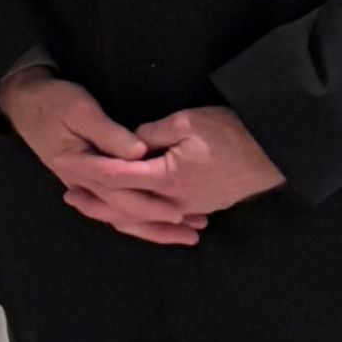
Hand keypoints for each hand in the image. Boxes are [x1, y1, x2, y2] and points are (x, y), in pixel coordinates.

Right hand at [0, 68, 202, 245]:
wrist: (25, 101)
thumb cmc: (53, 102)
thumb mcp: (80, 110)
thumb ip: (108, 133)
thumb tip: (140, 152)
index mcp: (80, 166)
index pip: (119, 192)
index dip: (150, 203)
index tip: (180, 211)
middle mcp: (82, 182)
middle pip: (122, 211)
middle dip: (158, 224)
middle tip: (192, 231)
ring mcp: (83, 184)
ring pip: (118, 215)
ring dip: (150, 227)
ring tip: (183, 233)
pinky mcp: (86, 181)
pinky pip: (113, 207)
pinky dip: (135, 218)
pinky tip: (154, 222)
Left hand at [64, 106, 283, 237]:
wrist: (275, 152)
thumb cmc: (231, 133)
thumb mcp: (185, 123)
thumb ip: (149, 134)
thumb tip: (128, 143)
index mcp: (167, 178)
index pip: (116, 177)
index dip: (88, 172)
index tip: (65, 165)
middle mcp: (176, 201)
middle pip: (126, 207)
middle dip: (95, 202)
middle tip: (68, 194)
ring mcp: (190, 208)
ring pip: (144, 219)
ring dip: (116, 214)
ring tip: (91, 206)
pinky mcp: (201, 207)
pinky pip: (163, 219)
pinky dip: (142, 219)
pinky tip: (130, 215)